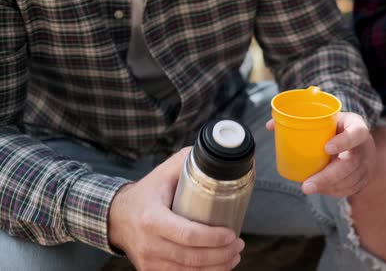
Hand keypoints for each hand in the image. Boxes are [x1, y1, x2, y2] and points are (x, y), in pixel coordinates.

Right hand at [108, 147, 244, 270]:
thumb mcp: (164, 172)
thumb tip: (222, 156)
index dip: (214, 237)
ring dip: (217, 267)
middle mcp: (149, 243)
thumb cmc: (147, 193)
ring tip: (233, 255)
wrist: (117, 216)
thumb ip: (189, 161)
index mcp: (152, 218)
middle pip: (192, 257)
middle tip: (239, 244)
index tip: (232, 233)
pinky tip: (217, 266)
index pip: (188, 234)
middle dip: (222, 254)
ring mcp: (149, 261)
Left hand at [267, 112, 375, 196]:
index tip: (326, 148)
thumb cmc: (340, 128)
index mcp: (357, 127)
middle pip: (350, 165)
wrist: (363, 142)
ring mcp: (366, 166)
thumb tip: (270, 125)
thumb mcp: (329, 118)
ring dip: (327, 187)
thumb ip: (301, 120)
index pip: (356, 134)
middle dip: (327, 177)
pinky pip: (349, 189)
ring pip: (349, 180)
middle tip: (306, 185)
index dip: (343, 142)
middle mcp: (365, 148)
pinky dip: (333, 191)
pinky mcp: (363, 179)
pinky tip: (321, 190)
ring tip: (308, 187)